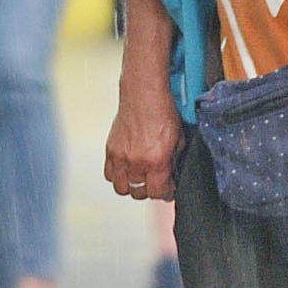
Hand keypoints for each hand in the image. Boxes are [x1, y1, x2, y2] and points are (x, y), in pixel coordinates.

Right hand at [105, 81, 184, 200]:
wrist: (144, 94)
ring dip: (131, 186)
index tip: (167, 189)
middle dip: (148, 190)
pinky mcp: (110, 150)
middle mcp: (137, 161)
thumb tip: (173, 176)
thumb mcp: (179, 139)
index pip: (157, 193)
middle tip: (153, 183)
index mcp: (156, 160)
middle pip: (139, 193)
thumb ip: (175, 161)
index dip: (165, 193)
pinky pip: (109, 174)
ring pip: (121, 188)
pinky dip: (117, 175)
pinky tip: (126, 169)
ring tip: (138, 178)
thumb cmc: (162, 112)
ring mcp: (121, 157)